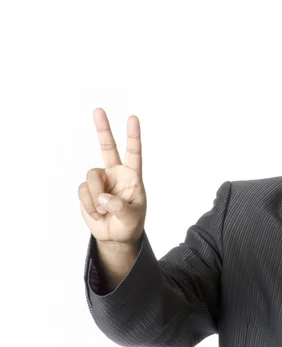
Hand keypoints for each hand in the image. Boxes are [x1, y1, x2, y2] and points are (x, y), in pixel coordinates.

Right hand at [78, 108, 146, 248]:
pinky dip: (89, 205)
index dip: (133, 135)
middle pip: (108, 147)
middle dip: (103, 128)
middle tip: (98, 110)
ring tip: (103, 211)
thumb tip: (104, 197)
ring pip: (92, 176)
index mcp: (132, 176)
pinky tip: (97, 214)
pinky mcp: (87, 190)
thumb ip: (121, 208)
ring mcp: (100, 180)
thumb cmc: (130, 224)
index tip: (133, 118)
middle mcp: (115, 173)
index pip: (134, 152)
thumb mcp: (132, 218)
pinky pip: (83, 191)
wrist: (115, 236)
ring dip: (96, 196)